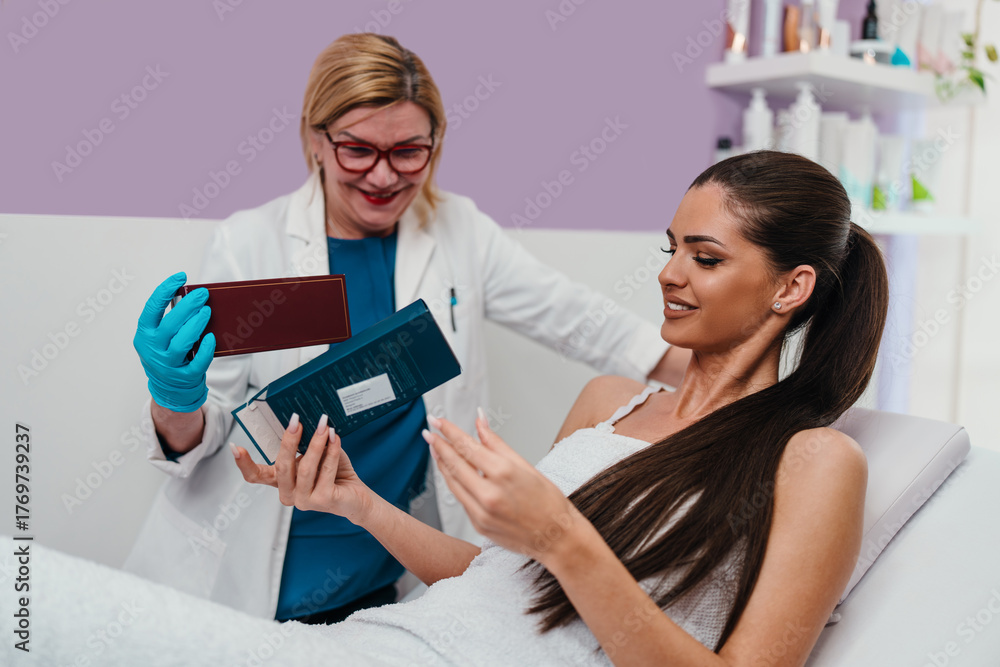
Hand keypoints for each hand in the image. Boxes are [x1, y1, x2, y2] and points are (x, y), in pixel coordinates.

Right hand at [133, 272, 214, 411]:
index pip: (152, 307)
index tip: (181, 276)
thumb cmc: (167, 352)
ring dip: (196, 325)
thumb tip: (194, 297)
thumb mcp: (161, 336)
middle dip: (188, 306)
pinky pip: (196, 362)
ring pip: (181, 343)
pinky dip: (205, 349)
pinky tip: (211, 337)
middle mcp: (152, 348)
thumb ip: (171, 319)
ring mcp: (167, 364)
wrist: (168, 387)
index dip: (165, 289)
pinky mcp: (183, 376)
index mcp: (145, 333)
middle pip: (170, 324)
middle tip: (203, 294)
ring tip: (207, 312)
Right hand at [231, 414, 372, 523]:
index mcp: (282, 482)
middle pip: (282, 466)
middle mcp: (289, 494)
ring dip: (315, 442)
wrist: (356, 496)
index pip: (256, 476)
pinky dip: (331, 451)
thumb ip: (304, 444)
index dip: (244, 464)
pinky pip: (325, 471)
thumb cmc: (333, 473)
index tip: (235, 448)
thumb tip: (300, 421)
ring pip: (305, 467)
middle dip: (289, 440)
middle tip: (296, 420)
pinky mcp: (322, 501)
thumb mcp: (314, 455)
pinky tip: (335, 438)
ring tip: (323, 424)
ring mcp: (304, 501)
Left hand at [424, 411, 584, 564]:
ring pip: (453, 483)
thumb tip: (480, 422)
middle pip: (454, 464)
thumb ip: (496, 443)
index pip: (467, 446)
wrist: (557, 538)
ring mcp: (481, 512)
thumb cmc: (548, 501)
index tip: (437, 420)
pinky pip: (461, 499)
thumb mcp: (525, 465)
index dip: (449, 431)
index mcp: (503, 473)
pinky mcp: (478, 525)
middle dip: (439, 445)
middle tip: (429, 432)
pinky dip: (455, 483)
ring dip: (442, 464)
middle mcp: (489, 494)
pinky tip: (453, 472)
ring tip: (436, 449)